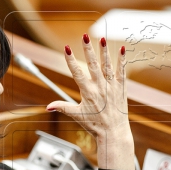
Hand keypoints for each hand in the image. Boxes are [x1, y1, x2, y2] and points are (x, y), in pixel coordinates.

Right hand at [47, 34, 134, 169]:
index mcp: (87, 93)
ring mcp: (111, 87)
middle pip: (92, 65)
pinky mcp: (121, 88)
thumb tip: (48, 106)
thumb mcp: (77, 115)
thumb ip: (62, 107)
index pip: (77, 73)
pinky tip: (122, 49)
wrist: (114, 132)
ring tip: (102, 38)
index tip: (67, 48)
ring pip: (107, 65)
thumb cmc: (95, 125)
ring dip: (104, 51)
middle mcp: (99, 87)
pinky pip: (122, 71)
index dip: (71, 60)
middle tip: (85, 36)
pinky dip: (122, 60)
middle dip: (88, 50)